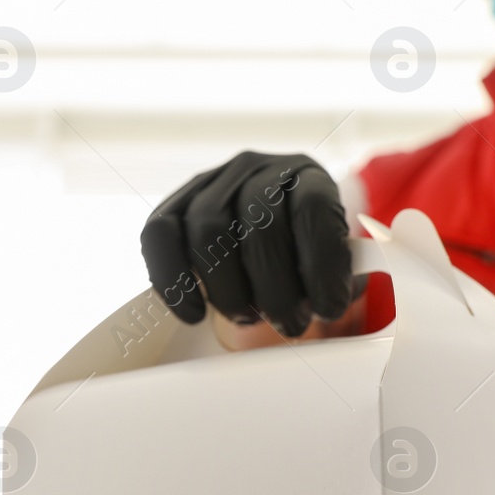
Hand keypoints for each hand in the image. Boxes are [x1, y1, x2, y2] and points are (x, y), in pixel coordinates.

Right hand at [140, 152, 350, 336]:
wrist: (270, 229)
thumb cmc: (305, 252)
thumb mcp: (334, 256)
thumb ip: (336, 274)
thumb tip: (331, 305)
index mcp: (306, 176)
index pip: (313, 210)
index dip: (322, 265)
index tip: (328, 309)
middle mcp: (258, 170)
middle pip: (260, 225)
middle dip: (276, 289)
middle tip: (288, 324)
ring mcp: (211, 182)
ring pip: (208, 231)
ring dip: (228, 290)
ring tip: (247, 319)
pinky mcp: (174, 203)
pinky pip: (159, 234)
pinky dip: (173, 280)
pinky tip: (193, 313)